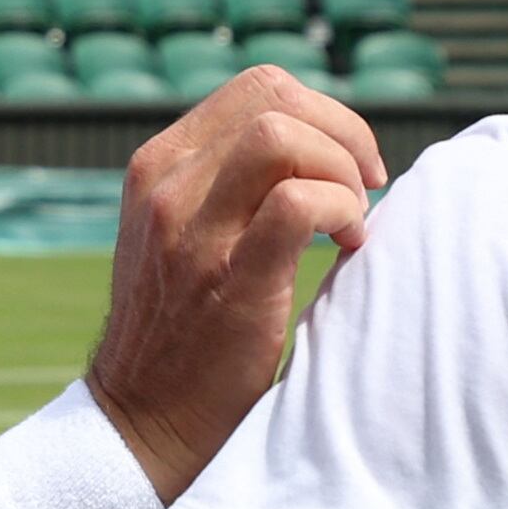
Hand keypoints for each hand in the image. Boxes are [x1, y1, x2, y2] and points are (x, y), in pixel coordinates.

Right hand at [87, 66, 384, 501]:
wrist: (142, 421)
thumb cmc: (181, 330)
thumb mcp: (178, 233)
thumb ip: (222, 183)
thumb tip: (315, 146)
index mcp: (158, 165)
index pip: (256, 87)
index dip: (323, 113)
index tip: (348, 164)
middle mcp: (166, 186)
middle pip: (274, 98)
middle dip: (343, 133)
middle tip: (365, 187)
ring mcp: (191, 231)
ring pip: (282, 136)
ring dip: (341, 170)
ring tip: (351, 221)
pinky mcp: (229, 279)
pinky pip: (301, 204)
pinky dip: (343, 212)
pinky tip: (348, 246)